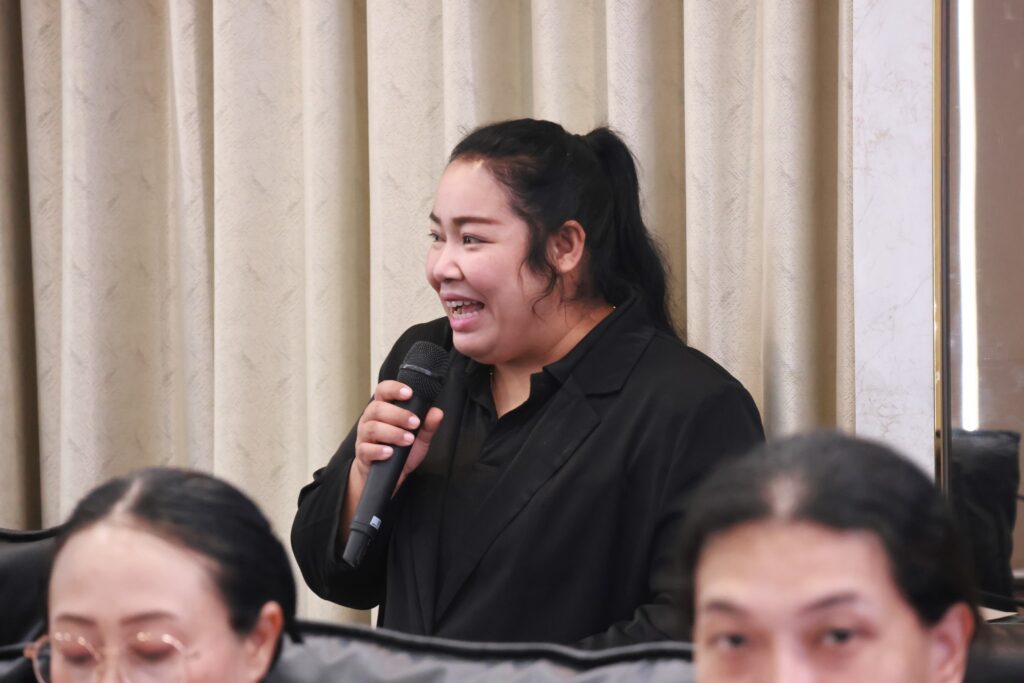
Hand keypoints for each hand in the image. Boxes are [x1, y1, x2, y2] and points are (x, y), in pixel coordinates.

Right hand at [350, 380, 443, 497]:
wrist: (387, 476)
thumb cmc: (400, 451)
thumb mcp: (418, 438)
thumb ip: (428, 425)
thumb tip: (437, 412)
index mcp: (383, 410)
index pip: (383, 391)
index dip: (394, 388)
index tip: (409, 393)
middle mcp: (370, 420)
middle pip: (377, 409)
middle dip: (398, 415)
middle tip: (415, 423)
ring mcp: (364, 437)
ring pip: (372, 428)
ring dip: (393, 433)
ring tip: (408, 440)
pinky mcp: (362, 454)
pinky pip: (366, 449)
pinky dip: (379, 450)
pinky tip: (390, 452)